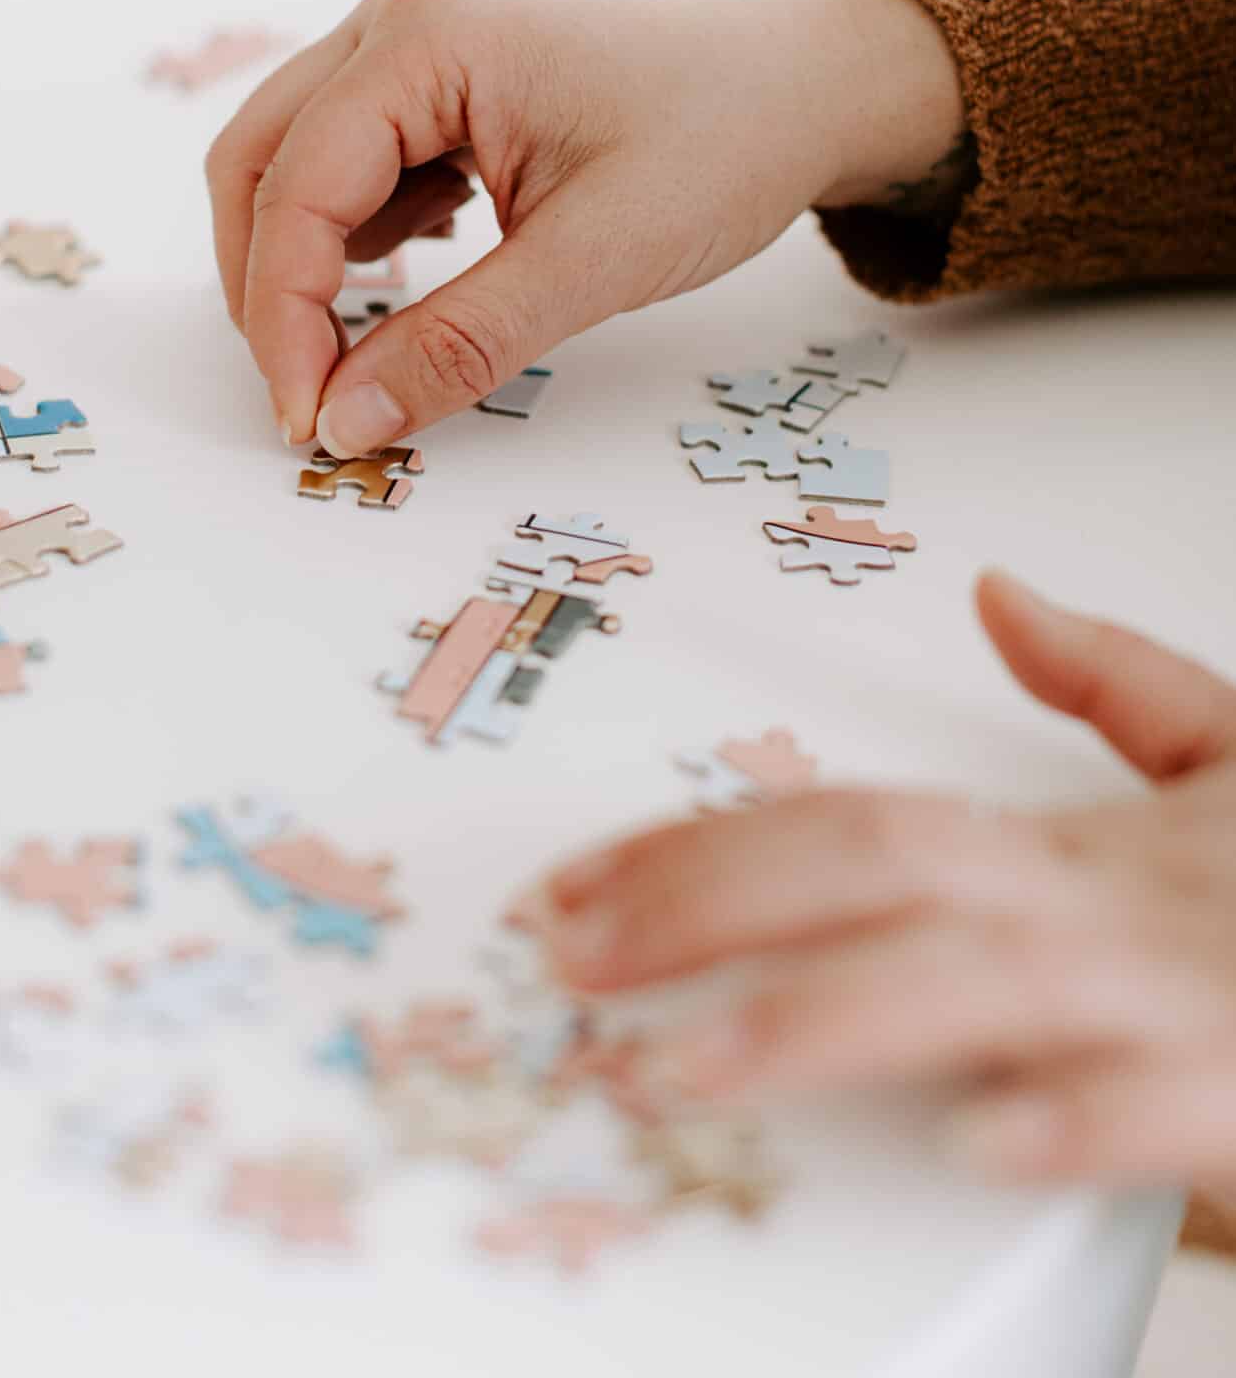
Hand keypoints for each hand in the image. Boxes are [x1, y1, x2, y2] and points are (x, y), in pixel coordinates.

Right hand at [205, 0, 963, 451]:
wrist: (809, 85)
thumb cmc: (722, 141)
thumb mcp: (593, 260)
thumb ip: (458, 342)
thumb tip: (348, 420)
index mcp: (425, 36)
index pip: (294, 187)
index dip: (282, 315)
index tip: (308, 417)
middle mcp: (400, 15)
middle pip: (259, 159)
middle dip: (269, 285)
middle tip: (313, 394)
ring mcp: (417, 35)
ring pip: (295, 158)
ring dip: (310, 258)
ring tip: (378, 342)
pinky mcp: (441, 71)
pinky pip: (354, 156)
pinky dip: (361, 230)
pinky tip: (433, 270)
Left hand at [533, 574, 1235, 1200]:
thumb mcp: (1235, 756)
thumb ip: (1114, 682)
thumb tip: (999, 589)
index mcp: (1072, 846)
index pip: (849, 815)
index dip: (702, 845)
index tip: (575, 891)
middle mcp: (1099, 906)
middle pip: (874, 870)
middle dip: (704, 908)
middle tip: (566, 960)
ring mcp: (1171, 992)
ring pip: (977, 984)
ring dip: (826, 1020)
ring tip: (687, 1066)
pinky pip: (1159, 1103)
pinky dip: (1075, 1117)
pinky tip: (981, 1144)